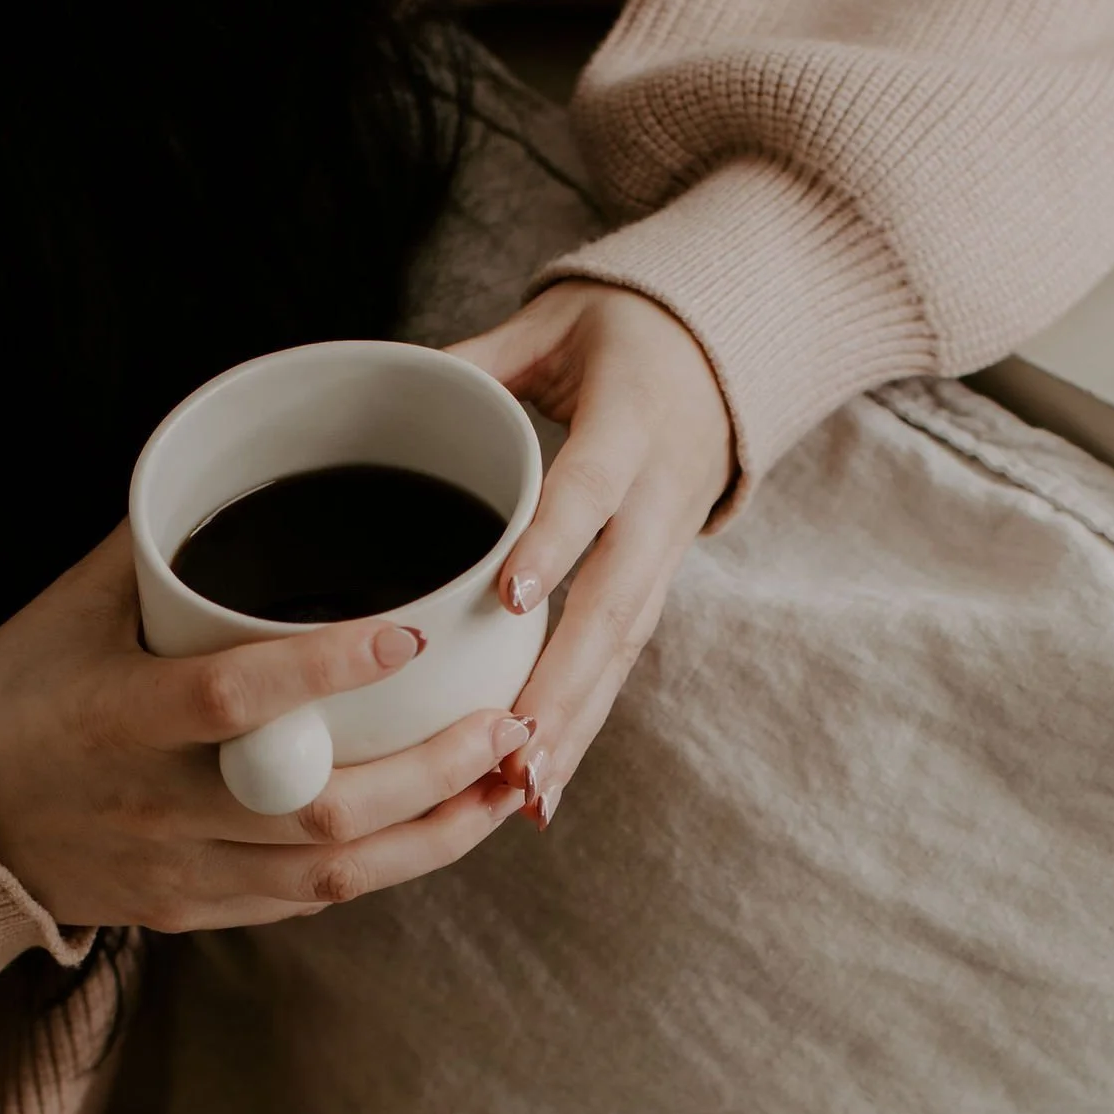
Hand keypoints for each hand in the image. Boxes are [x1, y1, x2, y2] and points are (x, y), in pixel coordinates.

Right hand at [0, 526, 530, 931]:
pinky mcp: (191, 912)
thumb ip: (171, 542)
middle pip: (317, 809)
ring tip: (510, 782)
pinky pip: (306, 902)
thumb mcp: (73, 603)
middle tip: (508, 724)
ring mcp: (177, 871)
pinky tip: (442, 827)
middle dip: (433, 773)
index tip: (413, 631)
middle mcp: (156, 805)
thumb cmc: (16, 689)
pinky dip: (384, 867)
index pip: (238, 694)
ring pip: (331, 874)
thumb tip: (257, 457)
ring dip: (436, 832)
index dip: (329, 665)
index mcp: (122, 716)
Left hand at [447, 281, 734, 827]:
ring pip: (621, 644)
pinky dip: (586, 719)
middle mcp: (659, 497)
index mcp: (631, 422)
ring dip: (577, 721)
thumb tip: (384, 381)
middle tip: (514, 749)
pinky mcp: (659, 577)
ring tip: (526, 791)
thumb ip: (477, 358)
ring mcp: (666, 545)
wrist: (729, 349)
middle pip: (614, 599)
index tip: (509, 597)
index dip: (554, 540)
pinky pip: (623, 656)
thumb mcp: (554, 323)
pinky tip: (542, 780)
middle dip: (565, 680)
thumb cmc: (627, 331)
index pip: (590, 487)